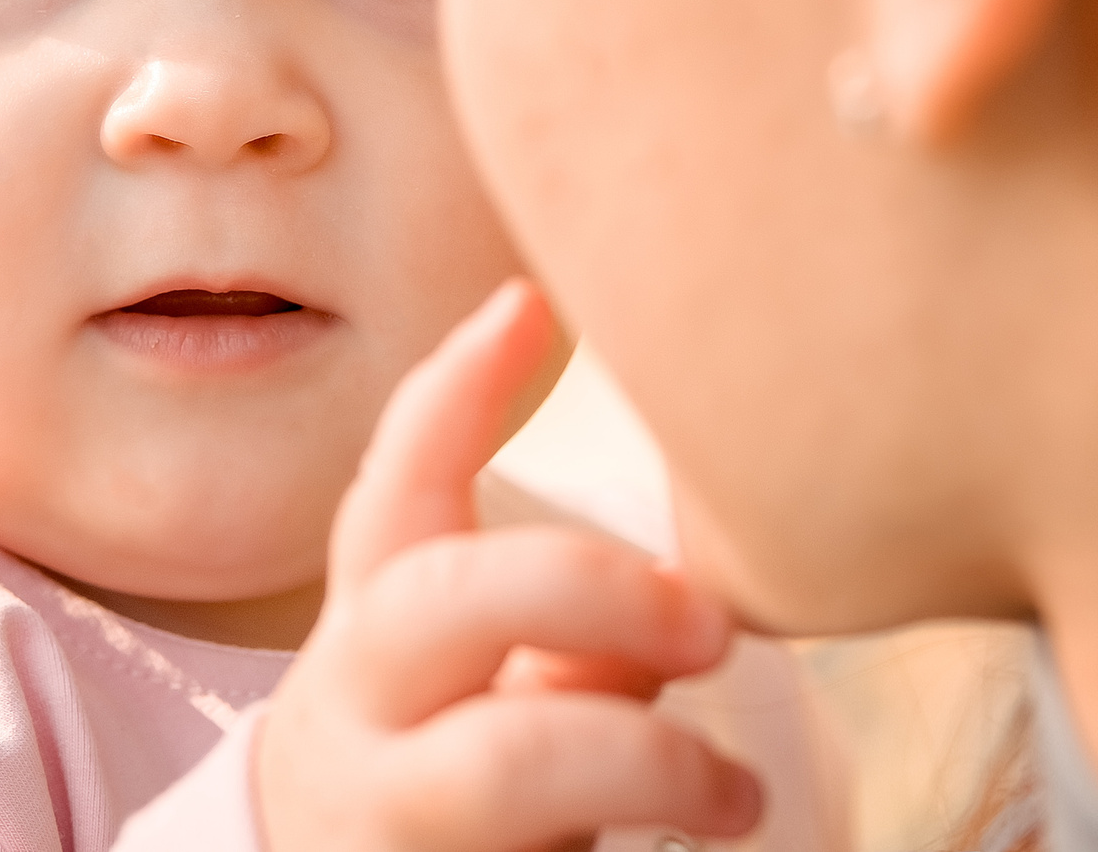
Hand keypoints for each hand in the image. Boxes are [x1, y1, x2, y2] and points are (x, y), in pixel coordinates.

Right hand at [256, 280, 764, 851]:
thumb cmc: (444, 764)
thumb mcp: (488, 681)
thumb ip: (576, 623)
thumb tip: (697, 587)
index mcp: (378, 623)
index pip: (394, 490)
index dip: (453, 392)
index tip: (526, 300)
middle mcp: (362, 704)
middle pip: (443, 599)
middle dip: (590, 586)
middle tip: (714, 624)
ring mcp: (384, 812)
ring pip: (501, 763)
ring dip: (648, 760)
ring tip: (735, 792)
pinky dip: (637, 842)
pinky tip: (714, 836)